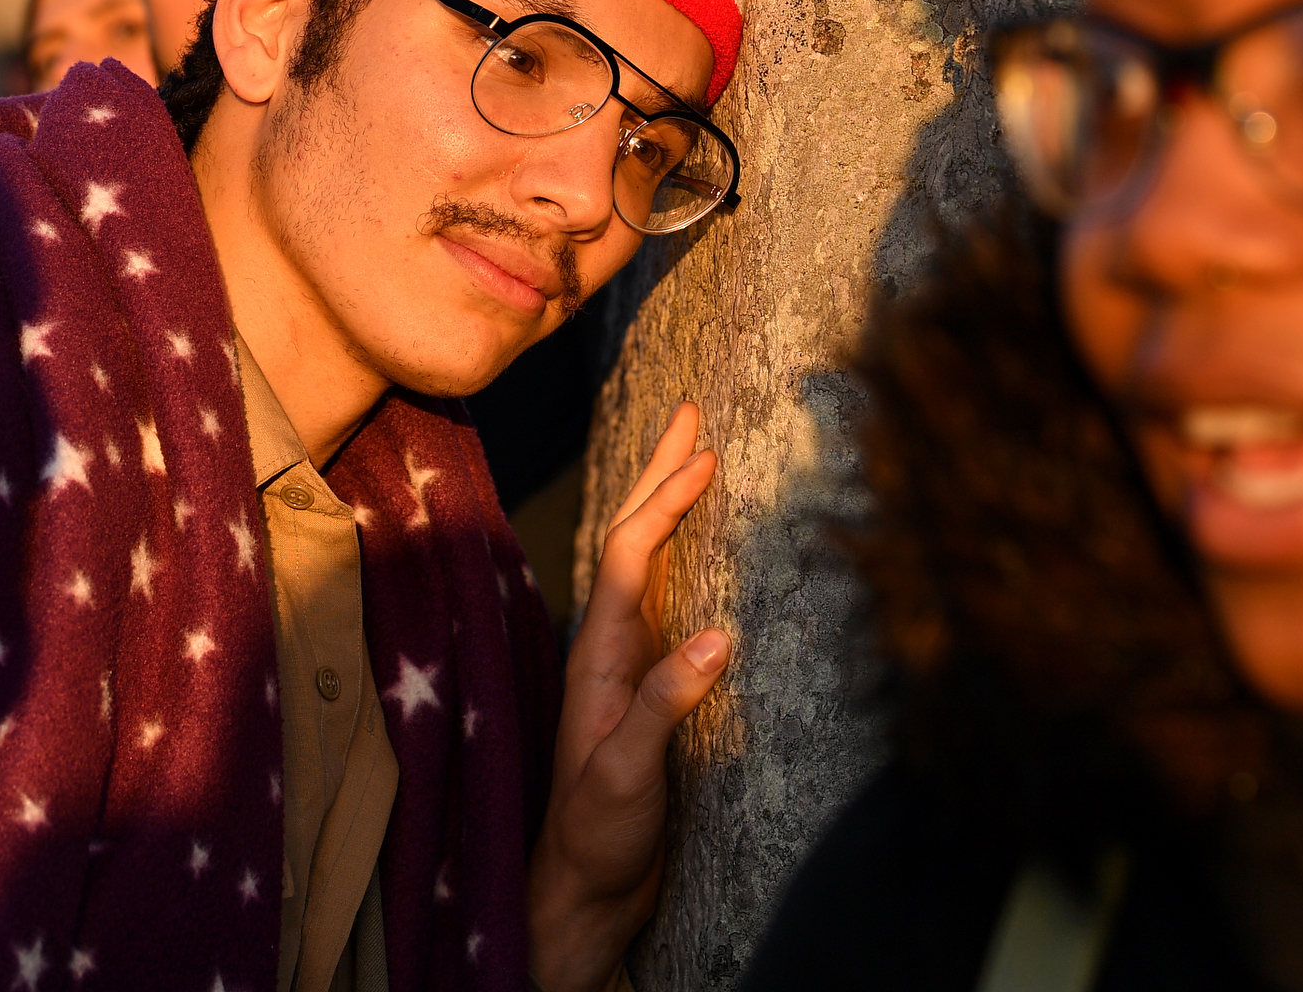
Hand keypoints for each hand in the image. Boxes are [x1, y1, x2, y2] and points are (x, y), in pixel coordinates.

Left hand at [527, 401, 728, 991]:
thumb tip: (719, 637)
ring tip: (696, 452)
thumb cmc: (598, 835)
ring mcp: (627, 661)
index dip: (664, 499)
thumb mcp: (628, 774)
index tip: (704, 452)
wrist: (583, 890)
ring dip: (668, 501)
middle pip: (631, 537)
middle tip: (692, 412)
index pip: (629, 553)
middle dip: (660, 471)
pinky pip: (663, 596)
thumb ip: (665, 707)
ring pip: (646, 559)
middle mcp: (609, 644)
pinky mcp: (648, 686)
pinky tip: (700, 543)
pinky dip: (682, 552)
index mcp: (599, 652)